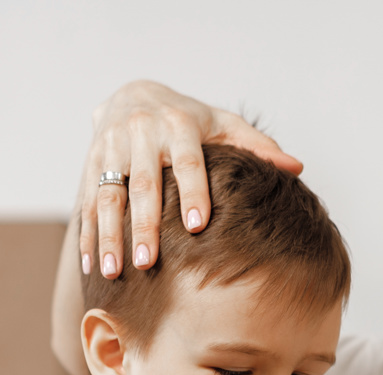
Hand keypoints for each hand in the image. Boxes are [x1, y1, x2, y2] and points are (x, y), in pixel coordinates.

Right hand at [80, 80, 302, 278]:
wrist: (131, 94)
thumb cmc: (188, 119)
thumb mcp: (222, 123)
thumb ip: (256, 146)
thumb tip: (296, 168)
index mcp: (179, 125)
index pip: (187, 161)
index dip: (192, 192)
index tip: (197, 225)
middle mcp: (142, 133)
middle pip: (142, 184)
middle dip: (142, 225)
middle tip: (147, 263)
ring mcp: (111, 148)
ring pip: (107, 195)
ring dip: (108, 236)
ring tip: (111, 273)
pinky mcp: (90, 162)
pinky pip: (86, 201)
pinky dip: (88, 235)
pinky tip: (92, 266)